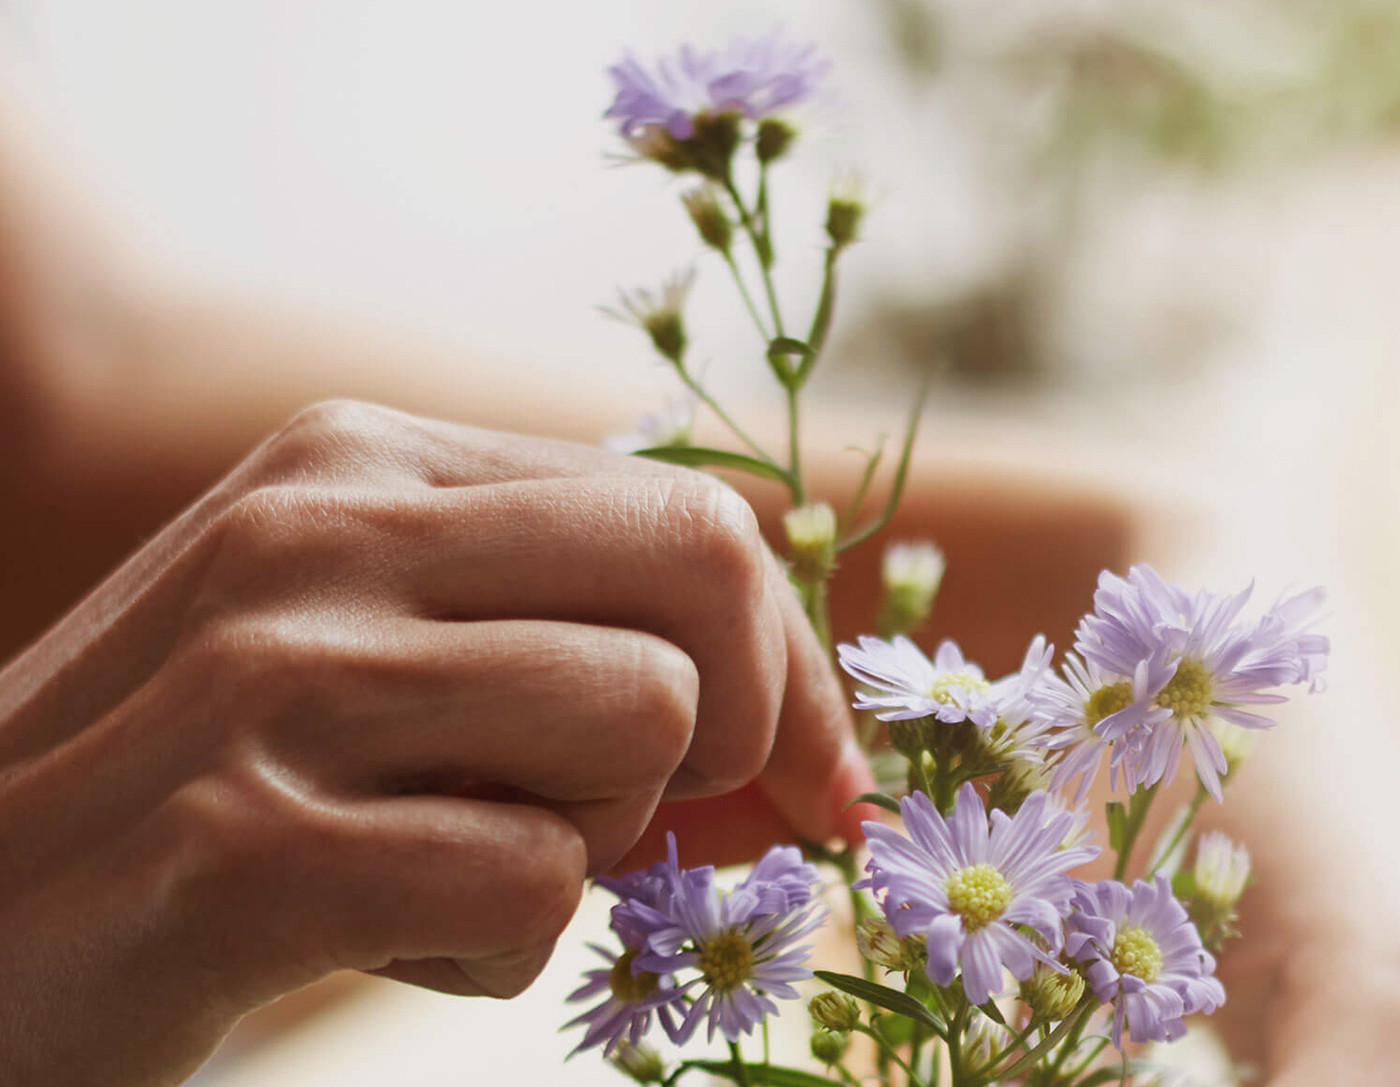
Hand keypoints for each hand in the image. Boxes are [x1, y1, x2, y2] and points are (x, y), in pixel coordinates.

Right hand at [0, 400, 868, 1085]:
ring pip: (640, 722)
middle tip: (663, 817)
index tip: (817, 777)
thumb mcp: (382, 666)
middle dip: (745, 722)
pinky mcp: (244, 846)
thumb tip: (800, 752)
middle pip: (703, 567)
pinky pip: (529, 885)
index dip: (790, 657)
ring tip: (459, 865)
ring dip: (593, 841)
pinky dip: (498, 953)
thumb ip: (571, 660)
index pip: (687, 512)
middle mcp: (324, 528)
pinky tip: (384, 942)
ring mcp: (280, 675)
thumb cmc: (209, 787)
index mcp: (365, 460)